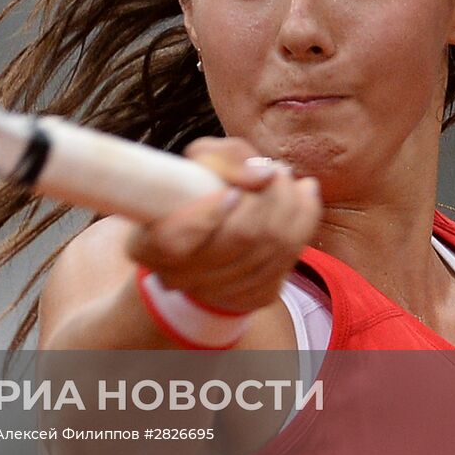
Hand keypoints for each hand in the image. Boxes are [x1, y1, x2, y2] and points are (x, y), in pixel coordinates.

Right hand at [124, 137, 320, 313]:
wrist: (209, 242)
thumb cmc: (198, 192)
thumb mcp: (198, 164)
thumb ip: (223, 158)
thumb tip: (264, 175)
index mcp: (149, 245)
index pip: (175, 239)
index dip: (209, 214)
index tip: (233, 190)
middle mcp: (180, 277)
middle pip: (241, 237)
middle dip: (270, 196)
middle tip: (277, 170)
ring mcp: (218, 292)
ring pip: (272, 247)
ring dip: (292, 205)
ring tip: (291, 180)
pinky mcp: (254, 297)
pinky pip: (290, 259)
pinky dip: (304, 221)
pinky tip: (305, 197)